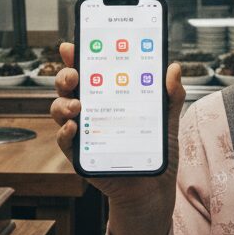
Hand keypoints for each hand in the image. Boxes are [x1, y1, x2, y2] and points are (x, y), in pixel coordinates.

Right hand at [50, 42, 184, 219]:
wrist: (152, 188)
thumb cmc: (155, 150)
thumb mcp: (167, 119)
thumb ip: (171, 95)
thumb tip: (173, 68)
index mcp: (107, 96)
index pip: (88, 71)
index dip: (76, 57)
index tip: (72, 46)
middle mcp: (90, 110)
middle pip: (68, 87)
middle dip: (65, 76)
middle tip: (75, 75)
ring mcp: (82, 131)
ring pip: (60, 110)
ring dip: (63, 104)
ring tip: (77, 106)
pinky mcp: (79, 154)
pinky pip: (64, 140)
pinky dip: (64, 132)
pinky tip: (74, 127)